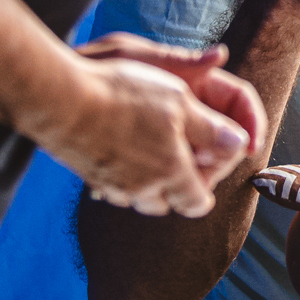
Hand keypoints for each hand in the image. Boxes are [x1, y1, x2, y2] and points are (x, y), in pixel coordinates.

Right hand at [30, 36, 257, 219]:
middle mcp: (141, 189)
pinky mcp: (87, 175)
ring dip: (150, 179)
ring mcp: (110, 185)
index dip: (207, 187)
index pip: (197, 203)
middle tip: (182, 150)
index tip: (207, 163)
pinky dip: (124, 172)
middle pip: (168, 203)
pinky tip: (122, 144)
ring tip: (153, 144)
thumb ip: (212, 129)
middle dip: (179, 184)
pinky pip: (113, 185)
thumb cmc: (123, 95)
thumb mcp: (179, 102)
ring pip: (139, 196)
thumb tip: (240, 145)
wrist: (59, 100)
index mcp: (171, 173)